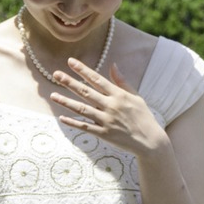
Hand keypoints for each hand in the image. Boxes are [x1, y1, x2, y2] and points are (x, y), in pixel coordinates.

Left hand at [50, 60, 167, 156]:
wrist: (150, 141)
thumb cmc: (143, 117)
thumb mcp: (136, 96)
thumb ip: (122, 81)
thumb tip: (113, 65)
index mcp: (119, 95)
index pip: (97, 79)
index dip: (83, 70)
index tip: (71, 61)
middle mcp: (111, 106)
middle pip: (86, 92)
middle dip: (70, 82)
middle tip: (56, 74)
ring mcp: (106, 121)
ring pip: (82, 109)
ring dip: (66, 102)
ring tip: (52, 95)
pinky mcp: (104, 134)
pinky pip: (85, 127)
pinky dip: (73, 123)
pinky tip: (62, 118)